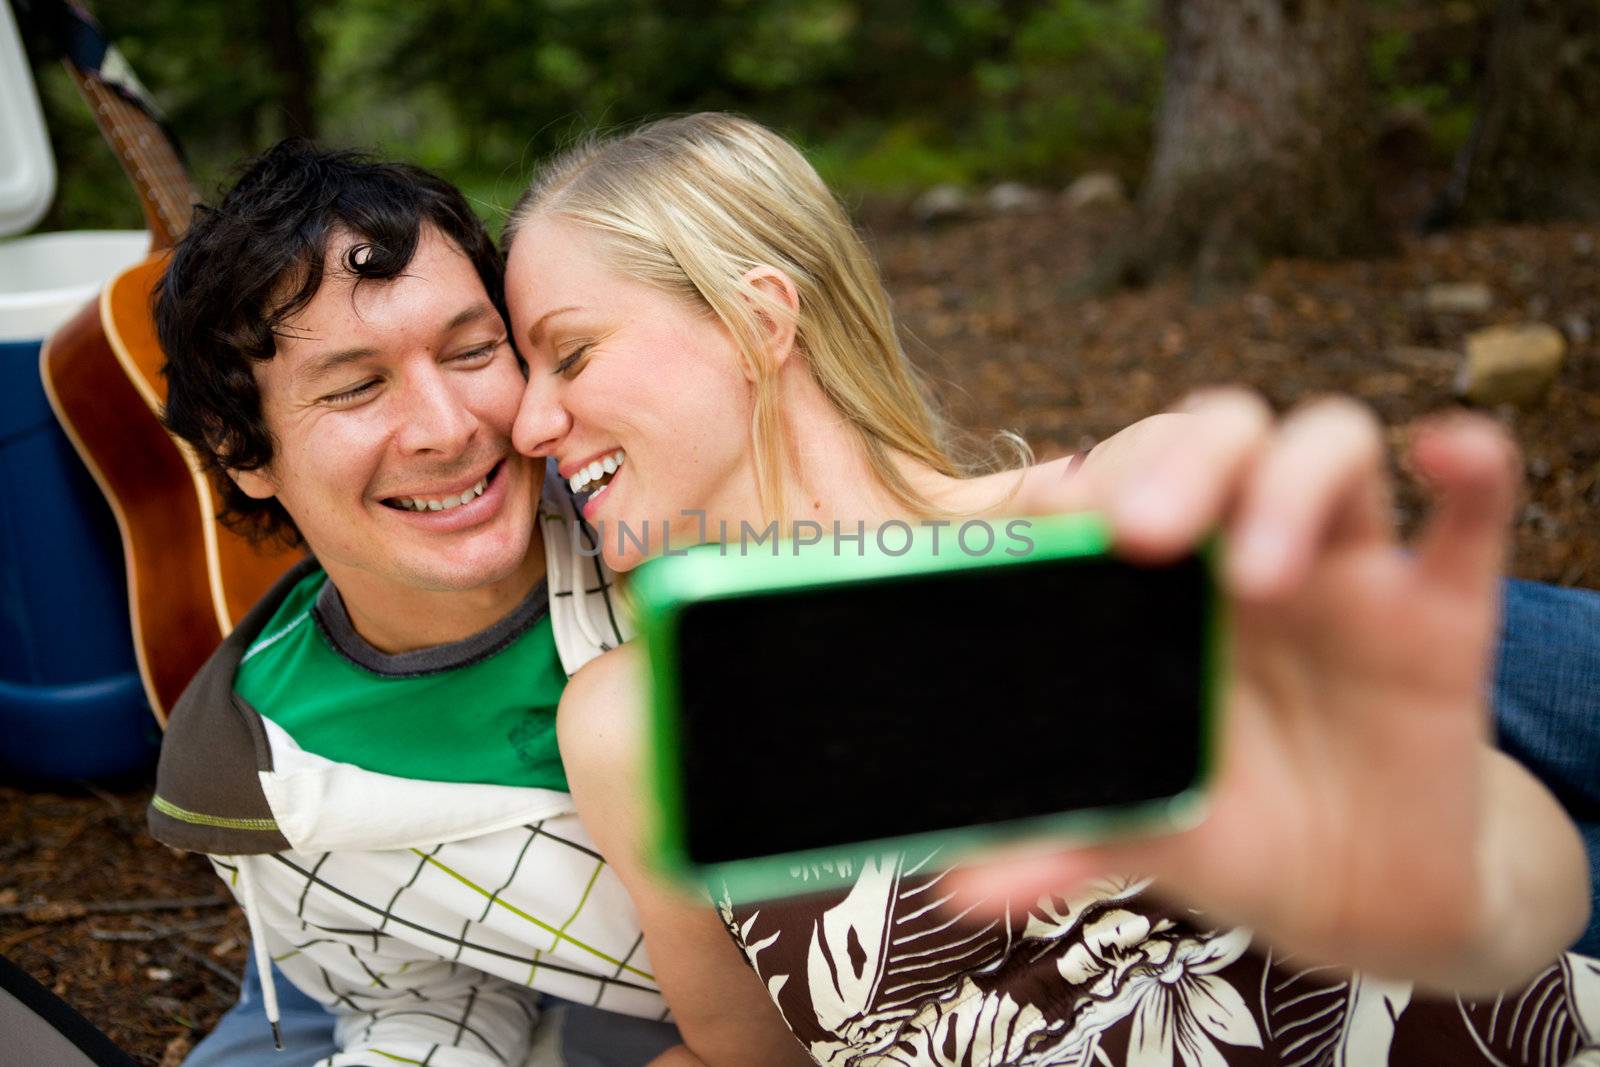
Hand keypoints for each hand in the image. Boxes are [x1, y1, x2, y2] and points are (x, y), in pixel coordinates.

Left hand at [953, 389, 1586, 989]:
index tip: (1050, 522)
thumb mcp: (1142, 830)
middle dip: (1178, 463)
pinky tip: (1447, 451)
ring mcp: (1348, 573)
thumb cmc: (1224, 827)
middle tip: (1138, 533)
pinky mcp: (1442, 616)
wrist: (1351, 896)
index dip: (1088, 481)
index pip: (1124, 477)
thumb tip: (959, 885)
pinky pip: (1472, 514)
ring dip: (1290, 486)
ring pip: (1330, 448)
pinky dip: (1472, 464)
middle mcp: (1246, 552)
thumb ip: (1061, 837)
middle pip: (1219, 437)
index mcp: (1161, 585)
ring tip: (1260, 577)